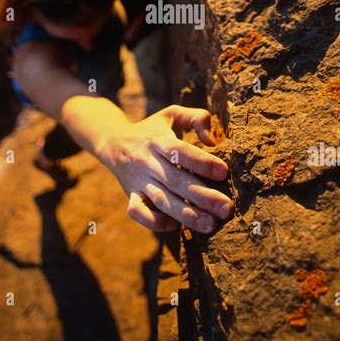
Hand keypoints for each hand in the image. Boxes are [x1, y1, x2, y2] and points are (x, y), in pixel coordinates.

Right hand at [102, 105, 233, 232]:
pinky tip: (175, 226)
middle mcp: (147, 161)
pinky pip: (139, 213)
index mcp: (157, 140)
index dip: (201, 162)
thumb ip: (196, 118)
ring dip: (187, 215)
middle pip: (175, 181)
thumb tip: (212, 140)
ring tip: (210, 224)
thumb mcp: (172, 114)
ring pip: (162, 200)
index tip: (224, 172)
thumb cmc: (152, 129)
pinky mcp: (130, 196)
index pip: (180, 151)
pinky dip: (155, 222)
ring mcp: (138, 181)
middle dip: (203, 196)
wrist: (112, 141)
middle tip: (226, 208)